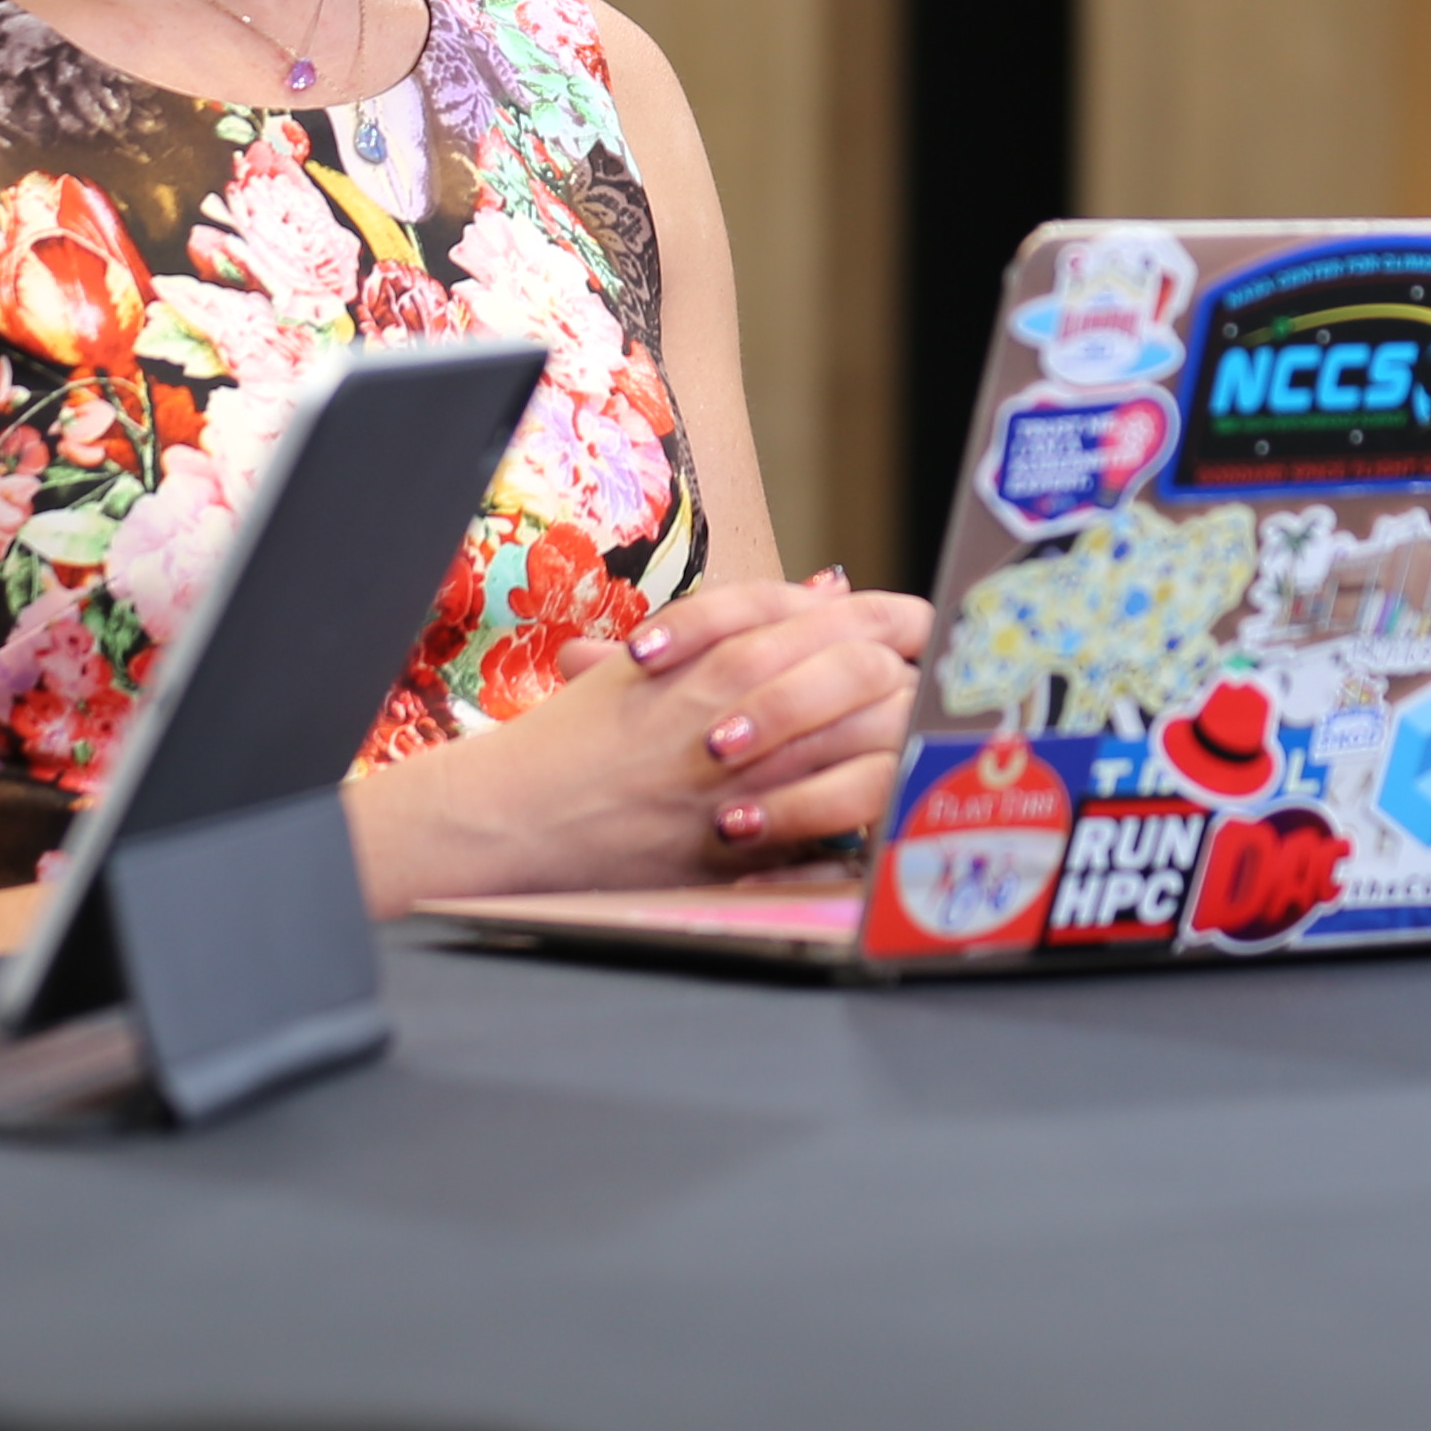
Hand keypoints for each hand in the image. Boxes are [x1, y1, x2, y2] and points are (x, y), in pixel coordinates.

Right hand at [349, 570, 930, 906]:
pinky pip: (837, 821)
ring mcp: (751, 771)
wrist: (515, 816)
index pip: (848, 614)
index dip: (897, 622)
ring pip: (866, 738)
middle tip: (910, 697)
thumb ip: (745, 623)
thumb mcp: (654, 659)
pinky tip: (862, 813)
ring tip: (890, 751)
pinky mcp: (744, 839)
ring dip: (889, 744)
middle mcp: (744, 699)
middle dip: (903, 682)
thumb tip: (832, 591)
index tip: (914, 637)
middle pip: (870, 668)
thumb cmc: (578, 740)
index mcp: (726, 649)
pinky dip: (856, 813)